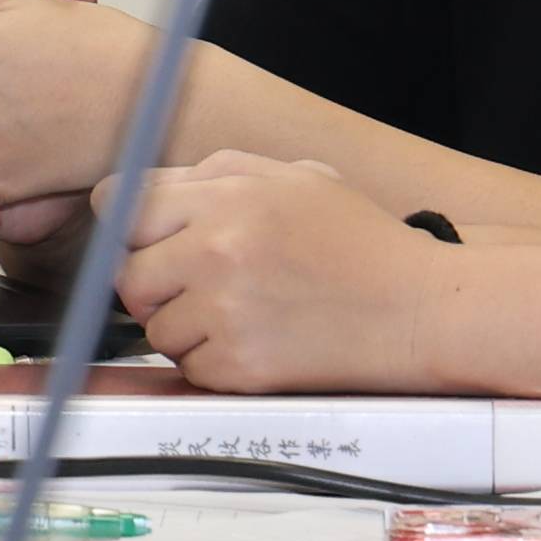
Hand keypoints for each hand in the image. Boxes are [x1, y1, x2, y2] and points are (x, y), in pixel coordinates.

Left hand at [112, 150, 455, 390]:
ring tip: (241, 313)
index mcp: (225, 198)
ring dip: (184, 326)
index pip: (118, 205)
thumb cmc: (360, 242)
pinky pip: (188, 367)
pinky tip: (258, 342)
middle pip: (125, 275)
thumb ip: (216, 173)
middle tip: (195, 286)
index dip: (128, 225)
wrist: (421, 310)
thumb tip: (144, 190)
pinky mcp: (239, 366)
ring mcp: (225, 313)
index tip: (148, 240)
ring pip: (153, 327)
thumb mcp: (296, 178)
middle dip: (151, 282)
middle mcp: (215, 252)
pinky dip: (212, 362)